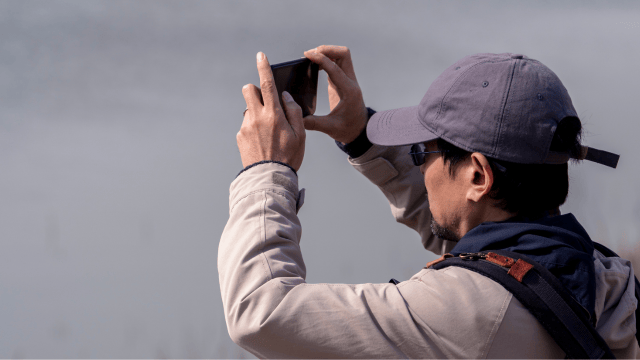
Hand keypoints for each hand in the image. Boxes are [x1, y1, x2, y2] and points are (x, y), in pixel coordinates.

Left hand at [237, 52, 305, 171]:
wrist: (269, 178)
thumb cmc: (289, 157)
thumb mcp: (300, 135)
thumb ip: (294, 112)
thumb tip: (286, 96)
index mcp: (274, 114)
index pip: (267, 84)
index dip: (264, 68)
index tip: (261, 55)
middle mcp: (256, 117)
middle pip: (248, 90)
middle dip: (255, 90)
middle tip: (266, 103)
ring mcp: (246, 127)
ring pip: (248, 109)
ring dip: (257, 113)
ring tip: (268, 133)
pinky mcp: (240, 137)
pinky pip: (246, 125)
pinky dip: (253, 129)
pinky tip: (262, 143)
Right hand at [303, 45, 367, 143]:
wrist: (360, 130)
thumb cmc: (348, 129)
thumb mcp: (331, 129)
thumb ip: (314, 123)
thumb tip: (298, 119)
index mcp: (349, 91)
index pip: (335, 68)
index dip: (321, 59)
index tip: (307, 55)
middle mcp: (350, 82)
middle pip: (343, 54)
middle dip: (326, 49)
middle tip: (310, 54)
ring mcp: (347, 80)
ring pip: (341, 55)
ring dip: (327, 52)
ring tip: (310, 57)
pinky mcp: (343, 81)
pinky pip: (336, 63)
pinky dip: (326, 60)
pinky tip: (314, 65)